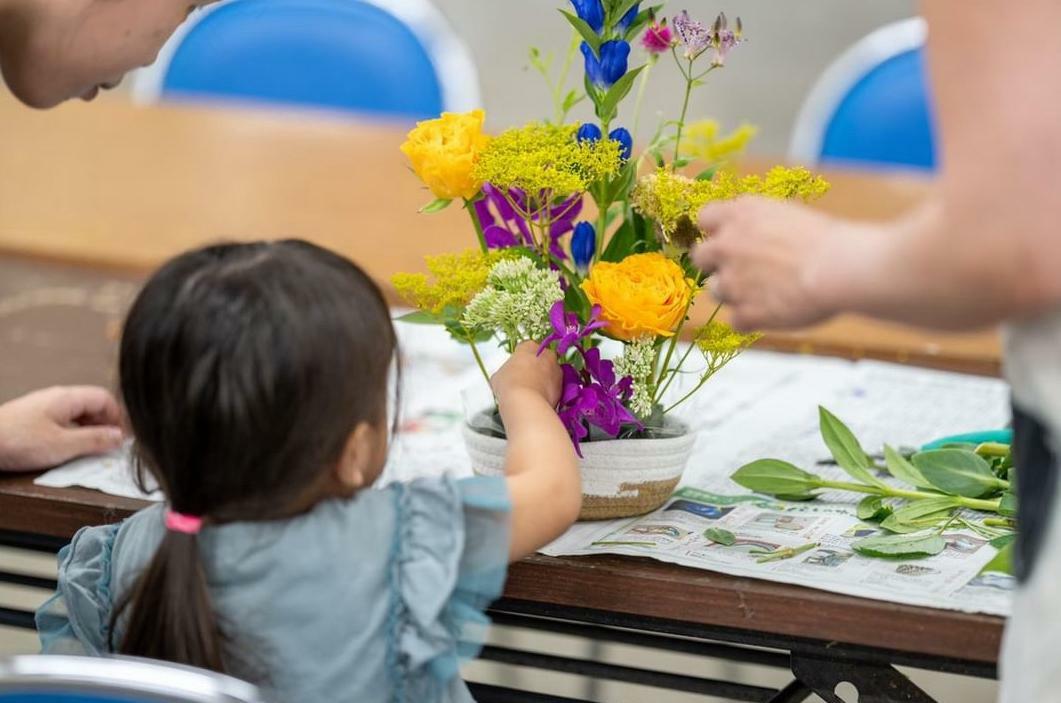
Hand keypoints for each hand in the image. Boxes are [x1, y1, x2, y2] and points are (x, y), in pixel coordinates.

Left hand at [0, 386, 123, 471]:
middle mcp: (57, 397)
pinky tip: (67, 450)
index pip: (105, 399)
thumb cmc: (17, 441)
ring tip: (90, 452)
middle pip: (92, 406)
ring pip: (77, 415)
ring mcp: (43, 407)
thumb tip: (120, 437)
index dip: (119, 418)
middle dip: (105, 425)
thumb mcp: (63, 445)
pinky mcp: (32, 419)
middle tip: (110, 447)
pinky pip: (62, 422)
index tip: (125, 438)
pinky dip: (72, 434)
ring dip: (89, 431)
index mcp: (67, 397)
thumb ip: (95, 440)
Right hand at [491, 342, 561, 407]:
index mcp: (529, 346)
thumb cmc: (509, 384)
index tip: (514, 370)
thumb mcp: (498, 375)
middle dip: (534, 368)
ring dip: (543, 380)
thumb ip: (505, 371)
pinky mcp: (563, 385)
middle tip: (523, 381)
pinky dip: (548, 391)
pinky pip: (554, 387)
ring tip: (531, 393)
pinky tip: (538, 399)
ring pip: (549, 373)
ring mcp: (557, 369)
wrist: (526, 402)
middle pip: (540, 359)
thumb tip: (505, 378)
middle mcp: (547, 354)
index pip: (524, 349)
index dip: (519, 360)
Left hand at [693, 197, 859, 330]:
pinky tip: (775, 311)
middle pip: (700, 257)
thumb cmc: (825, 240)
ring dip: (734, 293)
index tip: (729, 237)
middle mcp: (727, 246)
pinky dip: (752, 319)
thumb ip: (757, 225)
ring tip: (768, 291)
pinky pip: (736, 320)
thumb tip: (749, 235)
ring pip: (715, 291)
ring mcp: (732, 282)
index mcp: (739, 215)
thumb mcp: (786, 215)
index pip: (704, 218)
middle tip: (743, 269)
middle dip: (717, 264)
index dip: (716, 230)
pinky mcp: (744, 313)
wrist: (839, 268)